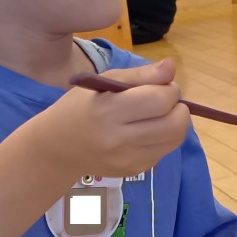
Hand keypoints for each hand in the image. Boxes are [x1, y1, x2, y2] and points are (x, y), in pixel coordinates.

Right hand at [47, 58, 189, 178]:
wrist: (58, 147)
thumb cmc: (80, 107)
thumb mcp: (104, 82)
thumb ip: (141, 74)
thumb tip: (172, 66)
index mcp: (109, 111)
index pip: (160, 100)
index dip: (170, 89)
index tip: (161, 86)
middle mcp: (119, 139)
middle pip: (174, 124)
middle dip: (179, 108)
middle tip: (166, 101)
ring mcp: (128, 159)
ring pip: (174, 140)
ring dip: (175, 123)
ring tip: (158, 115)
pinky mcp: (134, 171)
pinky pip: (163, 151)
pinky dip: (163, 138)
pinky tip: (146, 131)